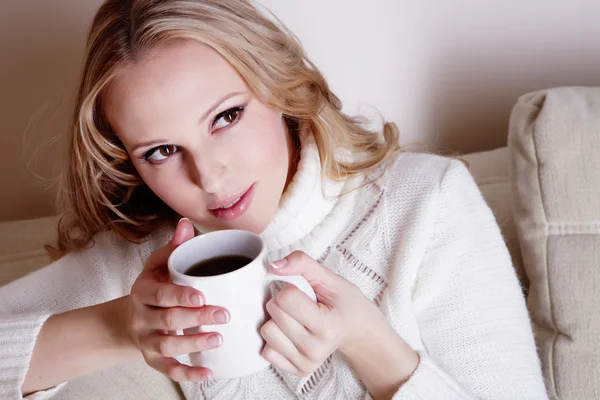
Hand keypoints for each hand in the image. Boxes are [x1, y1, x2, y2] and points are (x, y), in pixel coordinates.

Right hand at [125, 219, 230, 381]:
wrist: (129, 318)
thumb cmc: (153, 287)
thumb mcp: (158, 265)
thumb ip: (174, 248)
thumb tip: (186, 225)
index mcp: (142, 291)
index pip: (160, 294)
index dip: (180, 297)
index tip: (202, 296)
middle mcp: (141, 317)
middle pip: (167, 320)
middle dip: (196, 319)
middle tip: (223, 315)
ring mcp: (145, 340)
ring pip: (166, 346)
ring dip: (193, 344)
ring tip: (218, 338)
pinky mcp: (151, 359)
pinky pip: (167, 370)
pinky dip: (187, 374)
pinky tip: (208, 373)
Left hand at [260, 251, 384, 376]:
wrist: (356, 328)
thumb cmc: (343, 301)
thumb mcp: (329, 277)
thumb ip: (302, 264)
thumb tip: (273, 266)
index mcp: (327, 326)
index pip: (285, 298)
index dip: (291, 288)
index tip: (305, 293)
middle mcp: (316, 349)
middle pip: (274, 314)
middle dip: (282, 302)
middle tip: (301, 305)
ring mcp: (307, 363)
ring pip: (267, 333)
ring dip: (276, 320)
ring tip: (296, 318)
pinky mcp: (298, 371)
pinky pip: (267, 351)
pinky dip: (276, 338)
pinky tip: (292, 333)